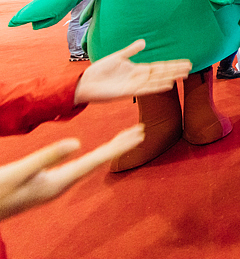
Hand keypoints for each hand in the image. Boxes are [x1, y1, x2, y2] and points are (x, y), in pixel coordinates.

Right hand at [0, 125, 143, 219]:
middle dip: (121, 145)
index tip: (139, 134)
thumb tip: (77, 144)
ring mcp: (57, 185)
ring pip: (92, 163)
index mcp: (60, 181)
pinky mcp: (49, 184)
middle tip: (142, 130)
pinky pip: (80, 167)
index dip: (119, 146)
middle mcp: (63, 184)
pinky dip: (94, 156)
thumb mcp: (20, 170)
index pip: (98, 159)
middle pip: (100, 161)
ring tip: (126, 138)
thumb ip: (47, 156)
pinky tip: (97, 154)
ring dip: (110, 149)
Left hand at [73, 40, 190, 105]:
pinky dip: (158, 87)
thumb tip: (144, 42)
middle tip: (190, 67)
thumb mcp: (117, 57)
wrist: (86, 83)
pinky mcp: (129, 92)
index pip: (160, 67)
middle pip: (162, 73)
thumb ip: (131, 51)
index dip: (172, 64)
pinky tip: (168, 84)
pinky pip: (147, 89)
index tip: (185, 62)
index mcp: (137, 69)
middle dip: (176, 70)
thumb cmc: (99, 70)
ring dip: (171, 78)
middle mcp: (139, 77)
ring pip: (157, 80)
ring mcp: (135, 85)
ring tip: (184, 75)